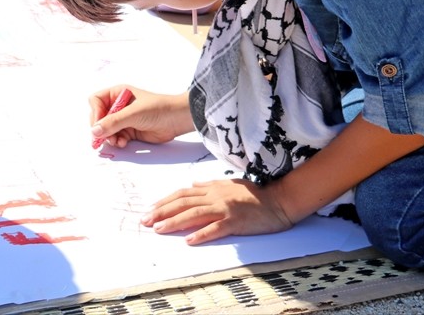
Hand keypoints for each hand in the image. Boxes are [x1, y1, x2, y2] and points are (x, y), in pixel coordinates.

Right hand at [89, 87, 193, 147]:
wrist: (177, 119)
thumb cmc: (157, 109)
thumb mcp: (133, 113)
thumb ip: (113, 122)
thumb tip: (94, 131)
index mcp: (118, 93)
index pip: (96, 101)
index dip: (95, 113)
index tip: (98, 125)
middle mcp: (119, 105)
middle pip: (99, 117)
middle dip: (101, 128)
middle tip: (104, 138)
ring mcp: (124, 119)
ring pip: (107, 129)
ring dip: (109, 137)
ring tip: (116, 141)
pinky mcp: (130, 131)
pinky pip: (116, 137)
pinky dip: (117, 141)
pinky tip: (123, 143)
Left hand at [142, 178, 295, 244]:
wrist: (278, 201)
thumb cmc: (254, 193)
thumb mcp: (229, 184)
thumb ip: (209, 185)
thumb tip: (192, 184)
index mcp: (212, 188)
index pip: (182, 194)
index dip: (164, 201)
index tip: (150, 209)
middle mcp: (215, 196)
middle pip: (183, 203)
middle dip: (162, 211)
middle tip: (145, 221)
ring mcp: (225, 209)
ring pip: (194, 214)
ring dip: (174, 222)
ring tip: (159, 229)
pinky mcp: (236, 222)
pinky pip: (216, 228)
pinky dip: (201, 234)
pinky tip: (189, 240)